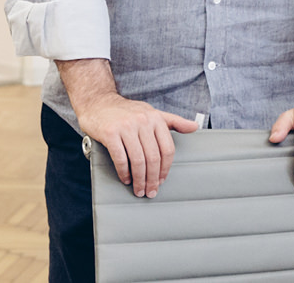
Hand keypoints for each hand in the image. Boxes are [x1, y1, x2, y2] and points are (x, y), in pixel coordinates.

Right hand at [79, 93, 200, 197]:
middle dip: (152, 179)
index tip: (160, 181)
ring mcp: (126, 126)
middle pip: (153, 158)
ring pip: (138, 160)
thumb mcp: (152, 113)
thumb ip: (173, 121)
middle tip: (150, 191)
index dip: (165, 169)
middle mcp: (142, 121)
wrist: (98, 102)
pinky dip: (124, 172)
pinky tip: (125, 178)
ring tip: (138, 189)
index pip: (167, 149)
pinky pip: (121, 158)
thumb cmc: (126, 111)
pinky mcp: (110, 132)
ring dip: (139, 180)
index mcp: (155, 118)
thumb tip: (195, 127)